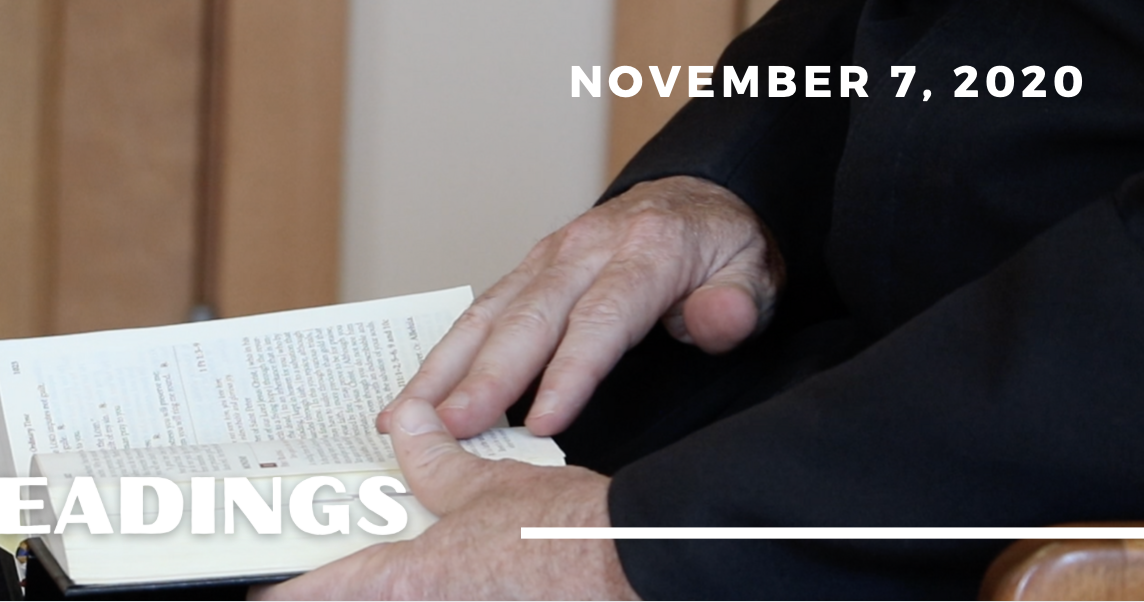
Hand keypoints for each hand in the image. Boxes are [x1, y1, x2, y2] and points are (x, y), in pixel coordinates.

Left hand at [254, 399, 638, 599]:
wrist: (632, 567)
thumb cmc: (566, 538)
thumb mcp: (487, 485)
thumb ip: (436, 461)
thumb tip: (410, 428)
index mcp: (404, 582)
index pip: (310, 596)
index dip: (273, 591)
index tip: (254, 585)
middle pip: (352, 598)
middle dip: (333, 579)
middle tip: (316, 554)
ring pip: (394, 598)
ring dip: (382, 579)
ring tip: (392, 537)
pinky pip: (438, 597)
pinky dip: (430, 581)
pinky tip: (448, 557)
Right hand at [377, 176, 779, 437]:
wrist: (694, 199)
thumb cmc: (718, 249)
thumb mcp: (754, 269)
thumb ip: (737, 302)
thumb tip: (715, 321)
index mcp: (646, 250)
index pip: (603, 318)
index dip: (570, 372)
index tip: (544, 423)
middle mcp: (586, 248)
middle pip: (530, 317)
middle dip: (486, 377)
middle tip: (451, 427)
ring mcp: (548, 256)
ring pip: (489, 312)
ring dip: (445, 368)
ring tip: (406, 417)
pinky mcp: (526, 270)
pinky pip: (478, 311)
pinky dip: (442, 354)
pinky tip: (414, 395)